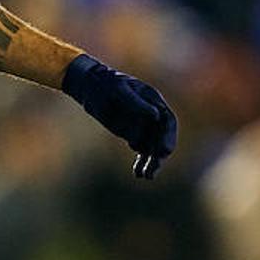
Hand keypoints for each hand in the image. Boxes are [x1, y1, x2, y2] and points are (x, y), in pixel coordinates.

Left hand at [61, 54, 177, 178]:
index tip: (165, 151)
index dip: (169, 136)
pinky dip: (141, 161)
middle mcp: (152, 115)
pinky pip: (141, 149)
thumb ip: (137, 103)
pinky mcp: (132, 133)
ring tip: (146, 176)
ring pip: (152, 147)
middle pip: (161, 137)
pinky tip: (138, 173)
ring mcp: (142, 125)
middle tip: (154, 168)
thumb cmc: (106, 84)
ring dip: (152, 162)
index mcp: (153, 101)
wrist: (90, 86)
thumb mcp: (120, 90)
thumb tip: (155, 115)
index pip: (168, 121)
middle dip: (160, 154)